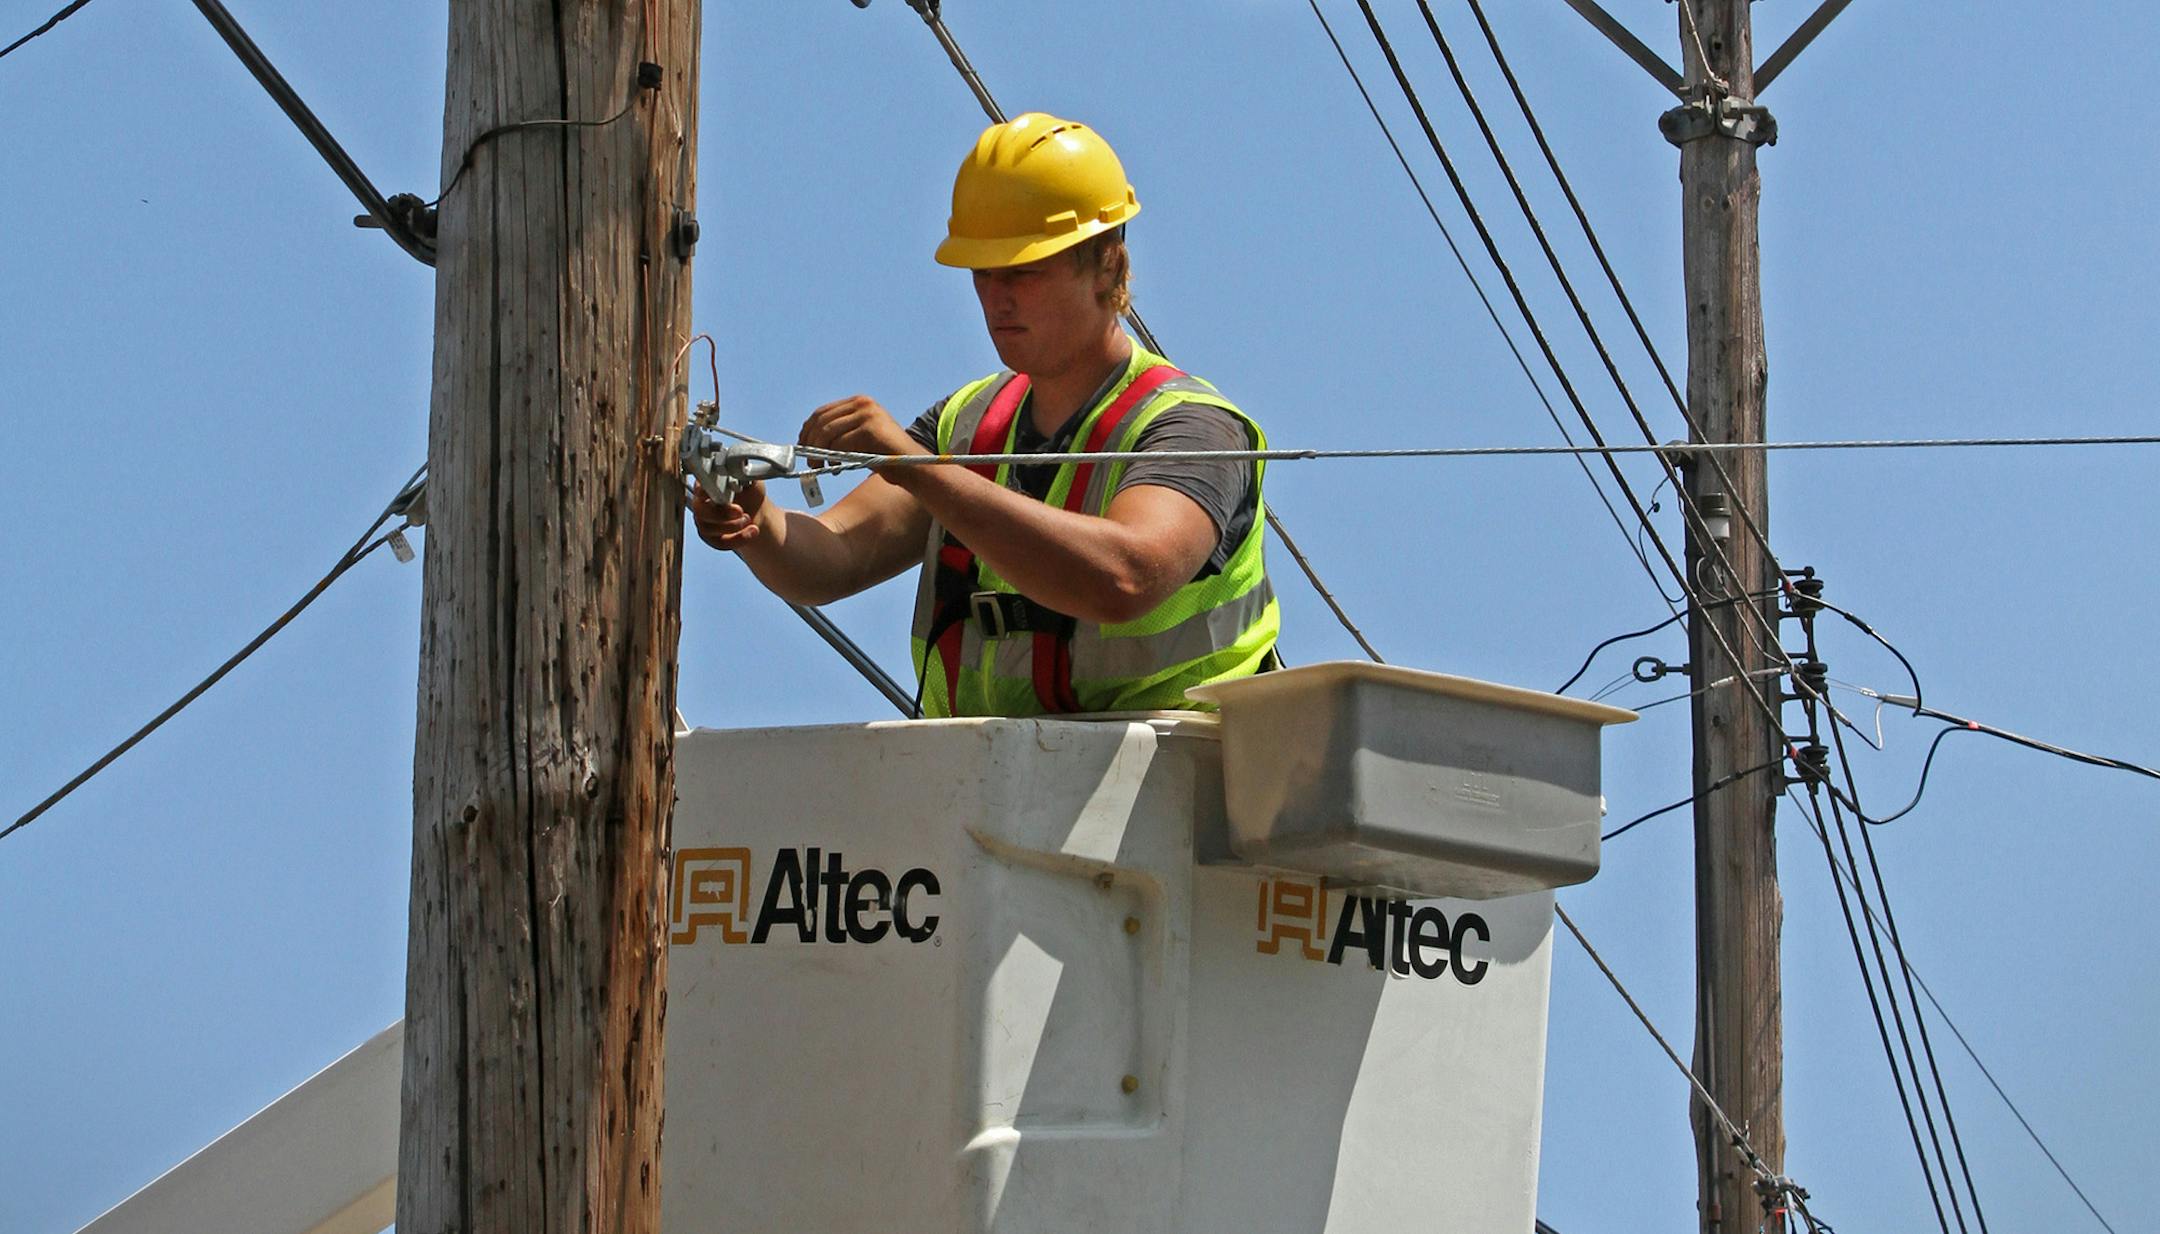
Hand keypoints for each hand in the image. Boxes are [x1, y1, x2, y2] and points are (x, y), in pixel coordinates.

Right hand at [688, 479, 766, 551]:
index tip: (714, 494)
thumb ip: (744, 476)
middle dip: (721, 513)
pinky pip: (719, 543)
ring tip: (748, 519)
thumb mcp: (751, 480)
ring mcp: (703, 521)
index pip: (698, 487)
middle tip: (740, 511)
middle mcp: (701, 502)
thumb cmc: (749, 492)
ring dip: (732, 526)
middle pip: (699, 510)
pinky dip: (739, 539)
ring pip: (708, 529)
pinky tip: (752, 531)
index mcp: (706, 484)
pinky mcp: (711, 538)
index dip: (703, 492)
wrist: (756, 510)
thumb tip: (742, 473)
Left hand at [799, 395, 922, 470]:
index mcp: (859, 402)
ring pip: (828, 431)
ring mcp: (867, 413)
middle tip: (808, 461)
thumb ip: (840, 434)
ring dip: (818, 452)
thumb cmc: (885, 457)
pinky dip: (833, 457)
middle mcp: (863, 403)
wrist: (913, 466)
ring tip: (818, 466)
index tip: (802, 447)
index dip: (807, 430)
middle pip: (822, 420)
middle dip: (810, 442)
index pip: (822, 412)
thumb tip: (808, 442)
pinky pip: (840, 443)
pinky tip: (835, 467)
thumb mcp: (859, 439)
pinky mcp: (870, 428)